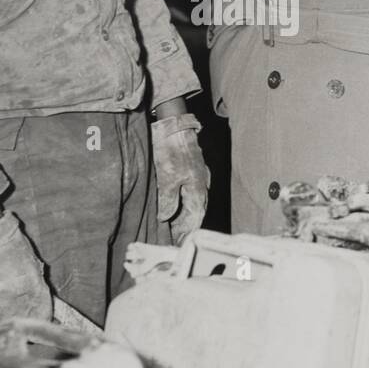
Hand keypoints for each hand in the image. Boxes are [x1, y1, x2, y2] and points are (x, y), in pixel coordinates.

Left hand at [151, 112, 208, 244]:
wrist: (175, 127)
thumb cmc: (172, 151)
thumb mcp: (166, 179)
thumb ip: (168, 200)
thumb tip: (166, 217)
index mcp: (198, 189)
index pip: (195, 217)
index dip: (187, 230)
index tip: (179, 240)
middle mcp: (202, 184)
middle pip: (197, 210)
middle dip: (186, 224)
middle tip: (175, 236)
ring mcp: (199, 176)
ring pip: (194, 201)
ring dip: (185, 213)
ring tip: (173, 224)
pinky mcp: (193, 169)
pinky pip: (191, 191)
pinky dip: (184, 201)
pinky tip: (175, 203)